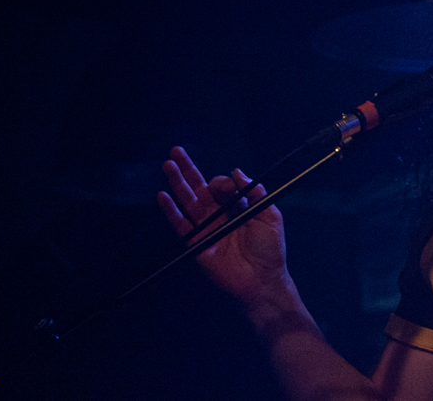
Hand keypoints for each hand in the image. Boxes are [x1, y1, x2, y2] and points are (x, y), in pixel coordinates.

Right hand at [157, 146, 290, 305]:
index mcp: (238, 208)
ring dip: (177, 183)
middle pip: (200, 188)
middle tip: (177, 151)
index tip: (226, 185)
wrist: (261, 280)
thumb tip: (237, 171)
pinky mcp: (196, 243)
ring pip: (188, 201)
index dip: (222, 182)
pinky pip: (180, 225)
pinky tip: (162, 195)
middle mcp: (220, 215)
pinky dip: (171, 211)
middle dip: (189, 169)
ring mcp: (206, 228)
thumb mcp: (270, 216)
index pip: (222, 186)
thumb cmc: (270, 250)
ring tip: (167, 164)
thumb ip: (255, 193)